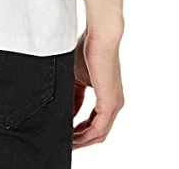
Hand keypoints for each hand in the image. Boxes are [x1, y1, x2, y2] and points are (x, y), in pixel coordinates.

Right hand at [72, 31, 124, 148]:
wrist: (100, 37)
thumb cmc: (88, 50)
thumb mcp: (76, 78)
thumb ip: (73, 97)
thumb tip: (66, 113)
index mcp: (107, 97)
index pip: (93, 122)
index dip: (78, 131)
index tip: (64, 134)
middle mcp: (114, 104)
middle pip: (97, 133)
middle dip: (80, 140)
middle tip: (64, 142)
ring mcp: (114, 105)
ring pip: (98, 134)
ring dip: (82, 140)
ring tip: (66, 141)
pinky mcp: (110, 103)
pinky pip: (98, 129)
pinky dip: (85, 135)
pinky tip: (72, 136)